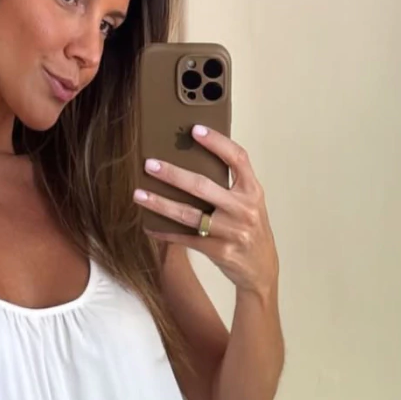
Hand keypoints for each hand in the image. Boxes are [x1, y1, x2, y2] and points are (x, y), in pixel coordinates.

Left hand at [135, 125, 278, 296]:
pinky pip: (185, 238)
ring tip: (139, 194)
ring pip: (189, 214)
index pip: (237, 158)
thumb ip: (232, 185)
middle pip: (203, 186)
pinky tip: (149, 225)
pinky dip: (165, 232)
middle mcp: (243, 210)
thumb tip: (193, 161)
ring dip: (160, 203)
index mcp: (253, 191)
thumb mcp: (250, 204)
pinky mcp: (218, 251)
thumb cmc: (251, 230)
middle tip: (150, 164)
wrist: (261, 270)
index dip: (217, 142)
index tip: (195, 130)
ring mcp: (231, 232)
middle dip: (173, 174)